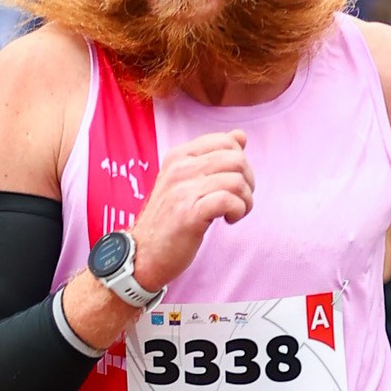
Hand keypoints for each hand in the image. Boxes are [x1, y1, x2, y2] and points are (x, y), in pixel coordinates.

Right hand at [131, 128, 253, 294]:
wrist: (142, 254)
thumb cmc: (168, 220)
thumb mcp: (186, 182)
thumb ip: (212, 157)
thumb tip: (241, 135)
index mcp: (178, 156)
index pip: (225, 141)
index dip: (240, 161)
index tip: (233, 183)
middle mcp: (179, 169)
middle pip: (236, 160)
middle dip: (248, 182)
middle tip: (239, 201)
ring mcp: (182, 191)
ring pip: (236, 180)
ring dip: (245, 201)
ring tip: (233, 213)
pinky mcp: (188, 214)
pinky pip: (228, 201)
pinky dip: (237, 211)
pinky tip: (228, 220)